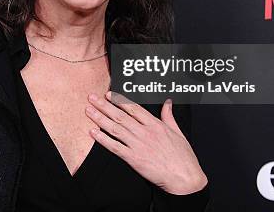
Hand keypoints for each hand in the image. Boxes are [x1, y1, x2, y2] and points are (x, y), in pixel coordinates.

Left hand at [85, 91, 207, 194]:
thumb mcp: (178, 132)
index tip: (108, 94)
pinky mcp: (134, 159)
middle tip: (92, 98)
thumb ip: (169, 116)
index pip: (133, 108)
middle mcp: (145, 133)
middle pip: (120, 116)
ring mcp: (138, 145)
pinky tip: (93, 133)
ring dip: (100, 119)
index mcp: (155, 125)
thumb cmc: (183, 157)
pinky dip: (103, 139)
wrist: (184, 178)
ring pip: (115, 129)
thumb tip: (168, 102)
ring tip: (88, 111)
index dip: (119, 100)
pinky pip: (115, 147)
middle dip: (104, 106)